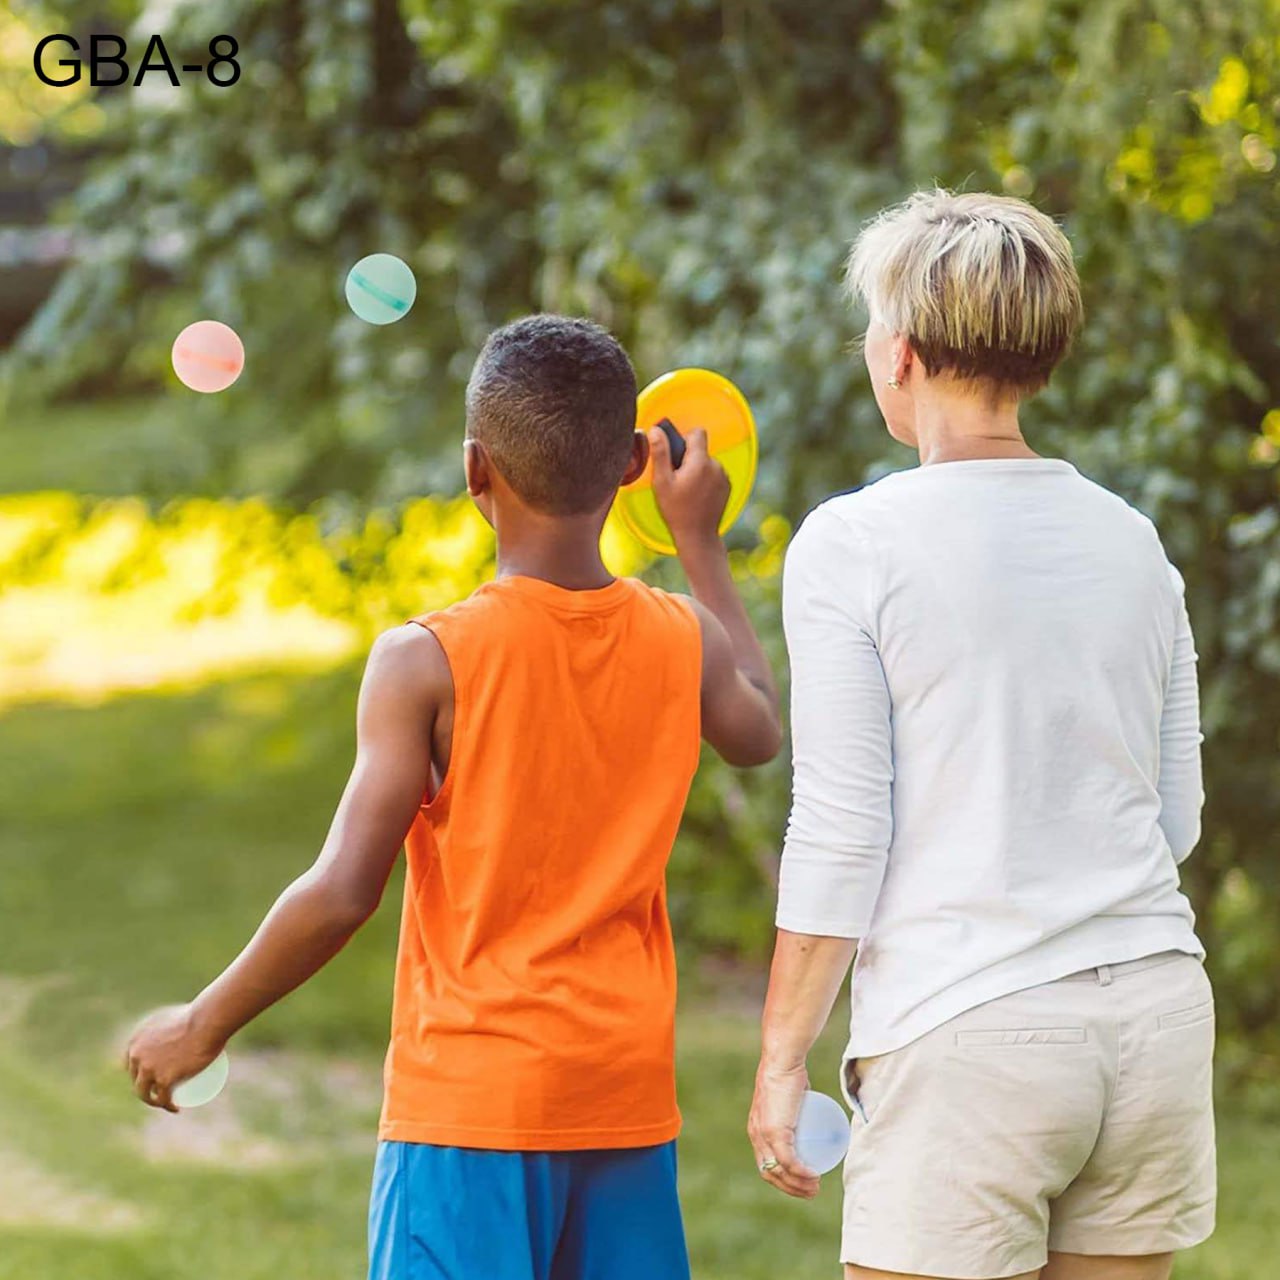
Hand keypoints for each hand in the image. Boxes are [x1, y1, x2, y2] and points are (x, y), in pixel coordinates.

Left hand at [123, 1003, 224, 1112]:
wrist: (206, 1020)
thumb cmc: (198, 1013)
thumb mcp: (175, 1013)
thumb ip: (174, 1018)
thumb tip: (183, 1021)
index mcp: (136, 1039)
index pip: (131, 1063)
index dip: (139, 1072)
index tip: (156, 1075)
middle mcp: (137, 1056)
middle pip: (137, 1079)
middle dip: (146, 1087)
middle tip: (169, 1085)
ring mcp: (149, 1069)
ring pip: (146, 1093)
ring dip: (154, 1101)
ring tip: (170, 1099)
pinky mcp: (164, 1079)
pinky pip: (164, 1099)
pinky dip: (169, 1105)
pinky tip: (174, 1107)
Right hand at [648, 425, 730, 551]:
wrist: (698, 536)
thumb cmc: (676, 510)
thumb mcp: (662, 482)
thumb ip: (660, 453)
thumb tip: (656, 430)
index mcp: (700, 461)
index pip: (697, 433)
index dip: (683, 439)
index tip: (675, 456)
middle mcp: (716, 466)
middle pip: (700, 450)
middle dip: (688, 458)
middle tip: (677, 479)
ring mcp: (724, 477)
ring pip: (707, 462)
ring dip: (696, 470)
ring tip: (686, 490)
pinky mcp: (727, 487)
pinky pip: (714, 474)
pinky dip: (705, 480)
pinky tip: (697, 496)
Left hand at [748, 1058, 820, 1198]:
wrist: (783, 1062)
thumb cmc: (789, 1075)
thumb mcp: (788, 1098)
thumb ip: (794, 1108)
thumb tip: (810, 1114)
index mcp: (756, 1130)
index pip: (765, 1164)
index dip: (782, 1180)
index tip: (801, 1182)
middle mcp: (756, 1136)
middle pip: (770, 1173)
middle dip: (791, 1189)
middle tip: (812, 1189)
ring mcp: (764, 1135)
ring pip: (780, 1171)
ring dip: (798, 1186)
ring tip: (816, 1186)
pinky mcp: (775, 1132)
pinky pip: (789, 1161)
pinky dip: (802, 1173)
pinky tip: (814, 1176)